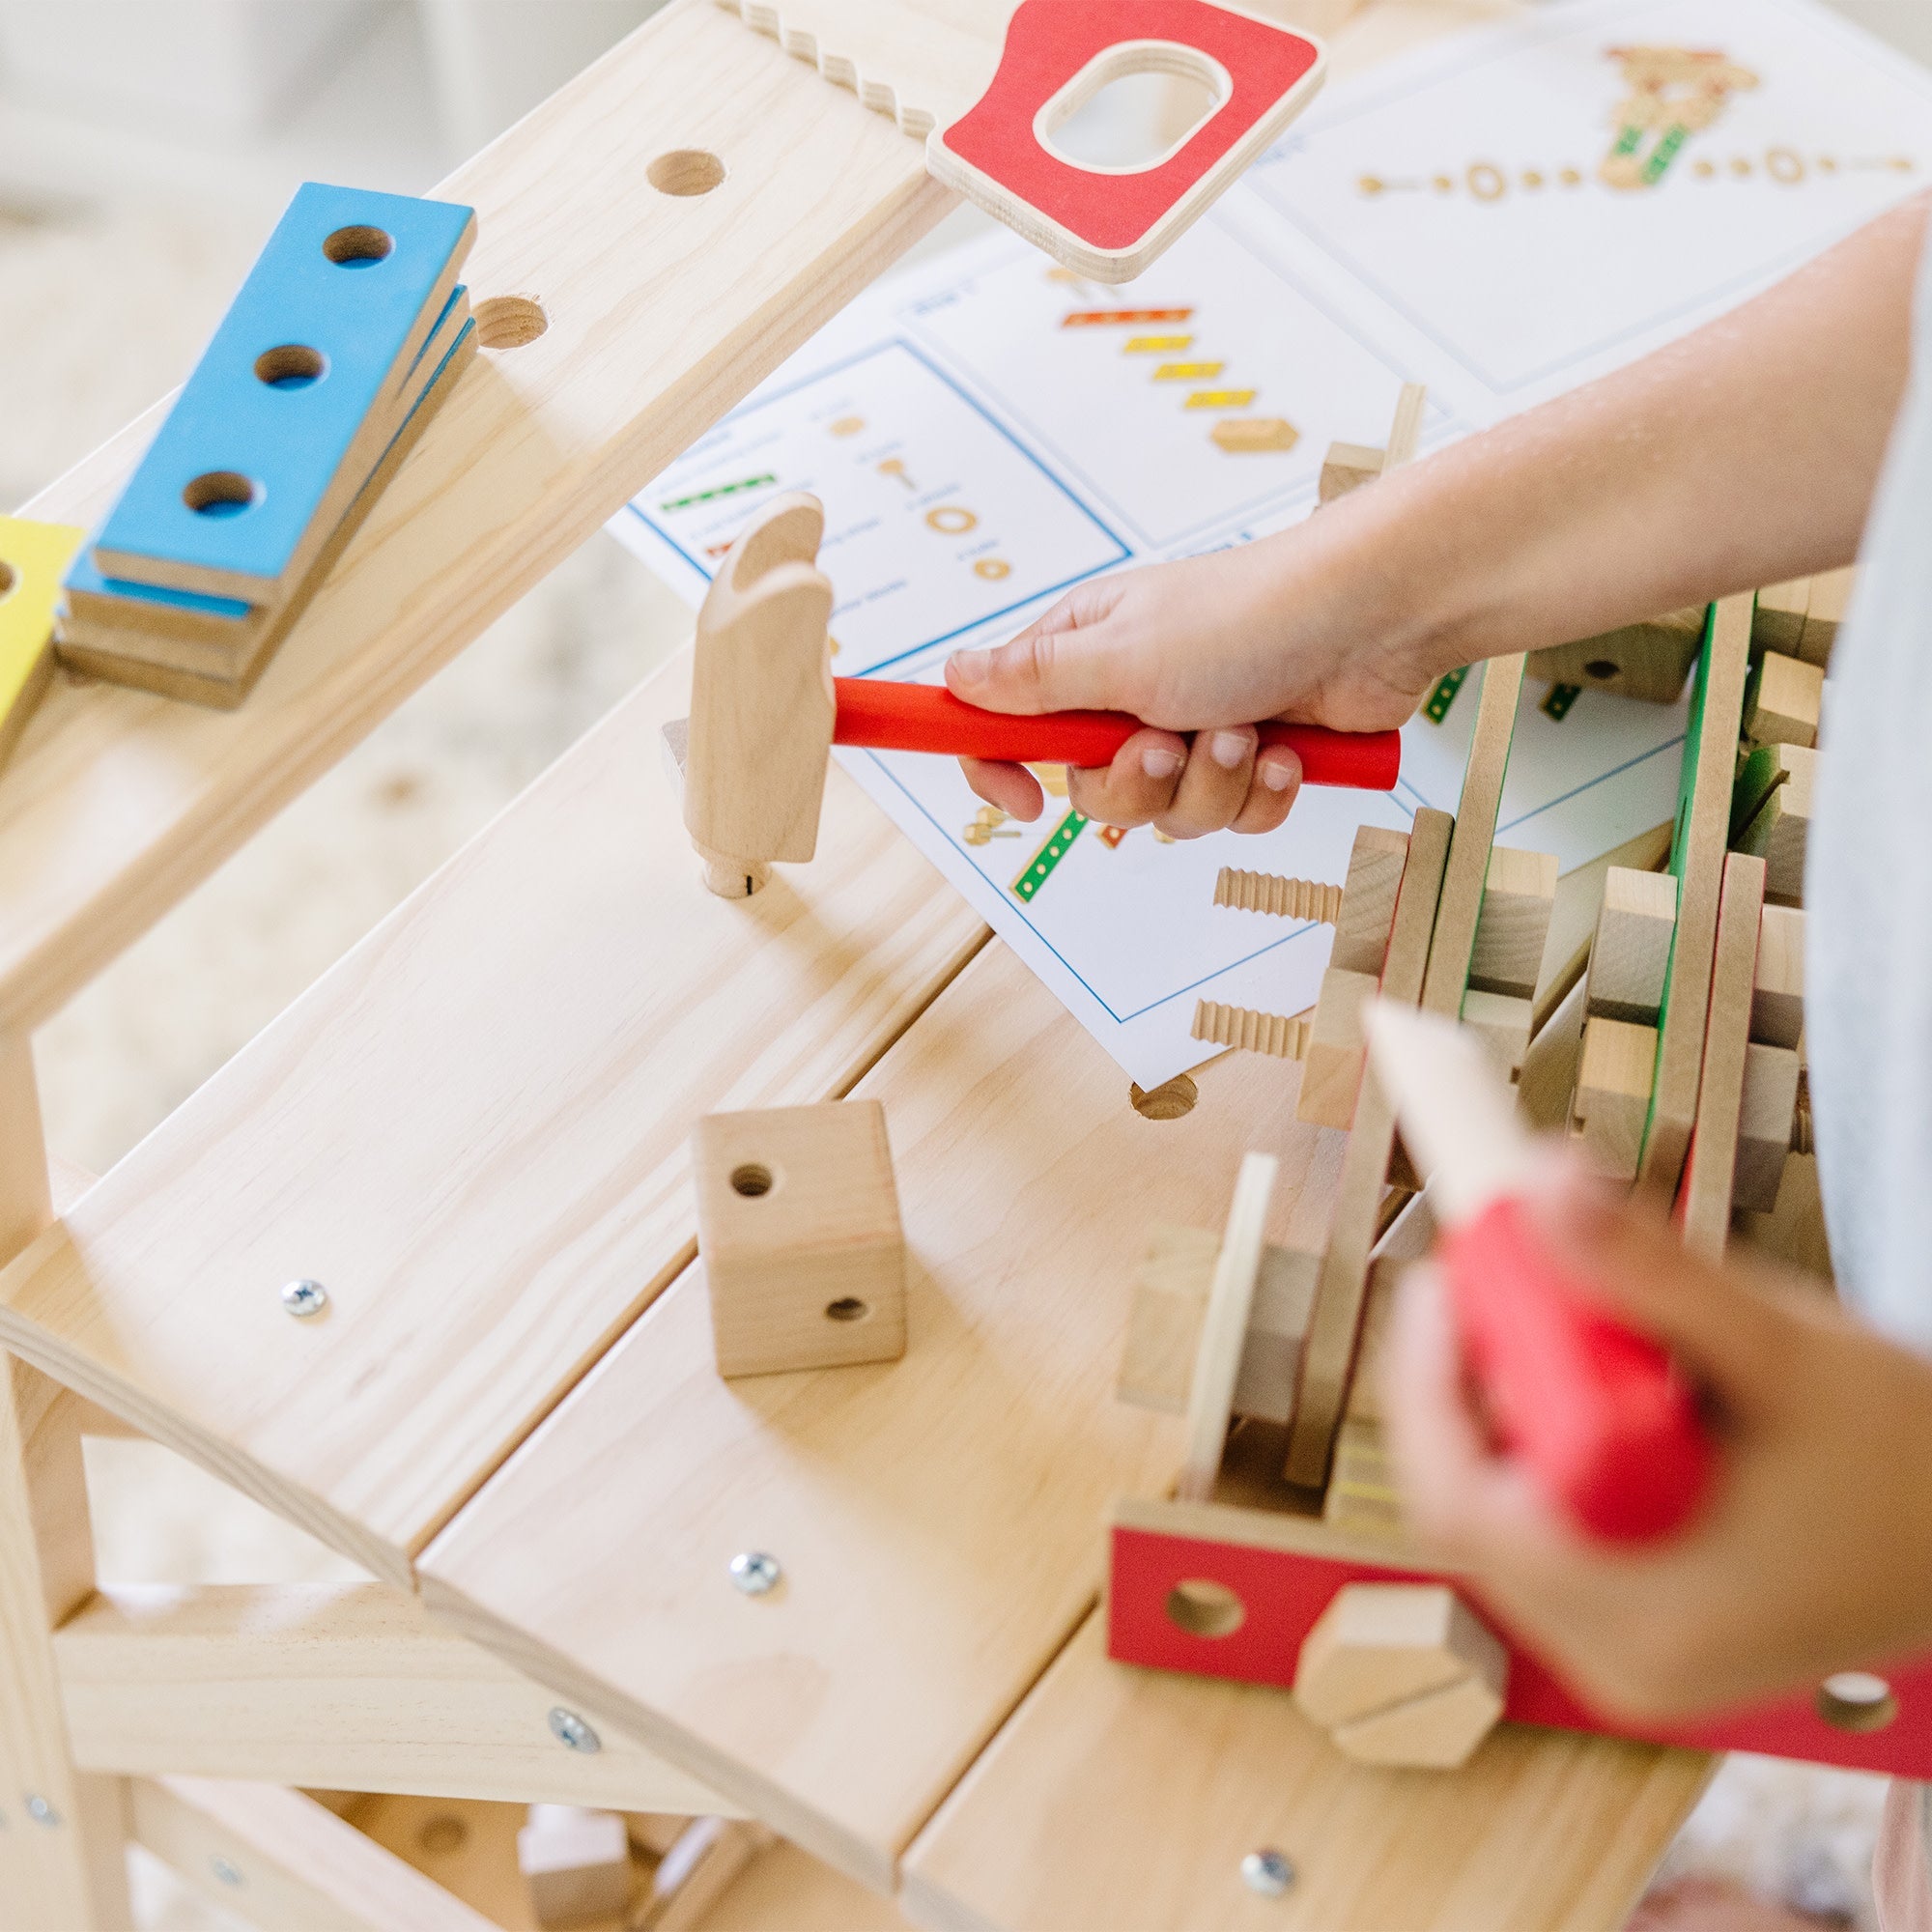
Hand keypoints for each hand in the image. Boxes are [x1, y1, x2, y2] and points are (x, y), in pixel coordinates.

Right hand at [944, 532, 1434, 837]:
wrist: (1372, 621)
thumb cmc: (1247, 617)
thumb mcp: (1119, 653)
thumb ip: (1032, 681)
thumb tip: (952, 674)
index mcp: (1086, 653)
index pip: (1007, 722)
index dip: (1001, 770)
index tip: (1021, 805)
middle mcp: (1133, 693)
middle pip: (1094, 789)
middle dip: (1140, 785)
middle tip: (1168, 743)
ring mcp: (1195, 728)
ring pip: (1169, 814)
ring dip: (1211, 787)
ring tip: (1248, 736)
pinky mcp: (1254, 762)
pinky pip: (1233, 820)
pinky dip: (1262, 795)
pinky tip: (1288, 752)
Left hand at [1382, 1158, 1931, 1722]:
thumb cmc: (1910, 1461)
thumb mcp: (1782, 1351)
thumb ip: (1652, 1272)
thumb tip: (1541, 1191)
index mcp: (1647, 1618)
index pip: (1459, 1501)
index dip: (1429, 1379)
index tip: (1448, 1275)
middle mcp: (1621, 1662)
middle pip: (1465, 1506)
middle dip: (1467, 1380)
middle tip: (1498, 1276)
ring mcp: (1627, 1659)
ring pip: (1500, 1514)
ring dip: (1509, 1407)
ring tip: (1577, 1327)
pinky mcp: (1640, 1637)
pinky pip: (1546, 1532)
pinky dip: (1548, 1448)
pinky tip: (1605, 1387)